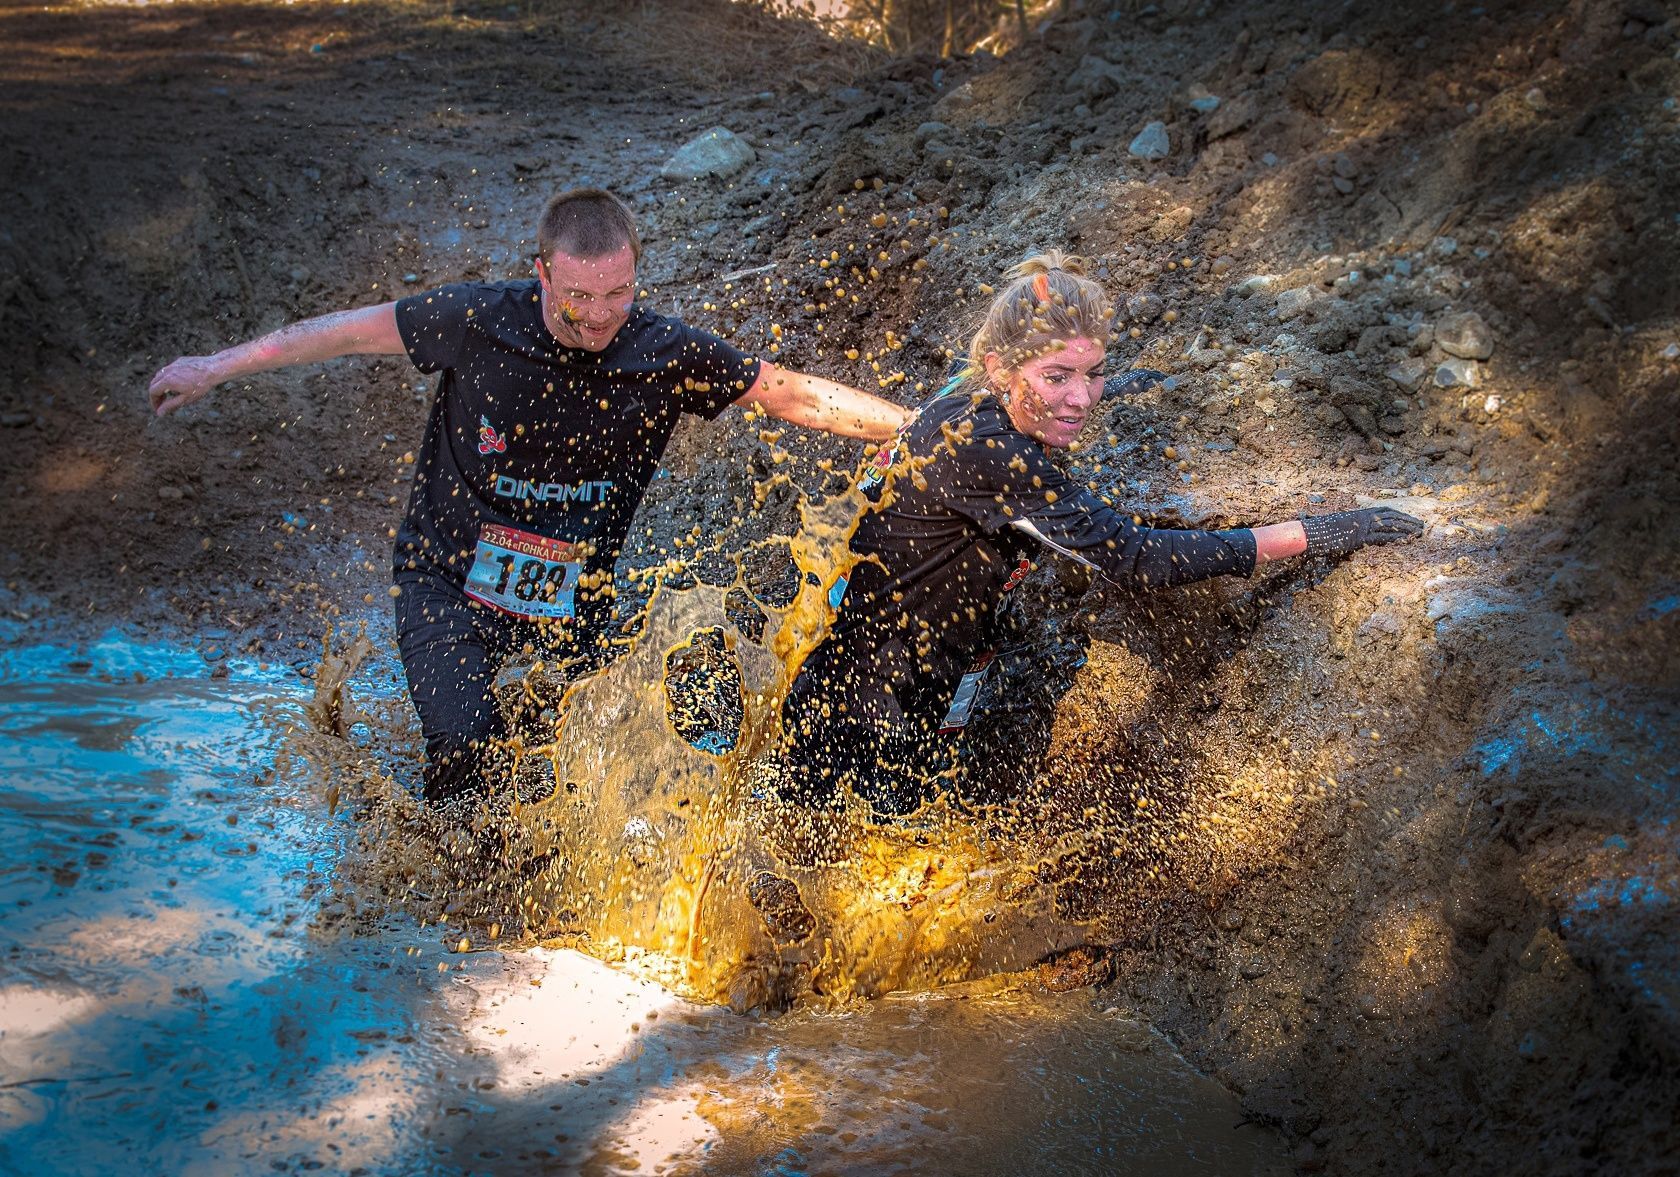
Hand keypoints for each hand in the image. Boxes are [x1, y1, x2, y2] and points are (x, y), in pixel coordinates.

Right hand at [148, 355, 225, 415]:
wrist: (213, 369)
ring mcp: (173, 364)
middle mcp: (167, 371)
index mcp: (167, 381)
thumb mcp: (186, 399)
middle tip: (162, 403)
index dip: (154, 402)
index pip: (152, 392)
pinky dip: (168, 377)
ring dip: (161, 385)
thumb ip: (171, 406)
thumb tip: (159, 413)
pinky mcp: (179, 361)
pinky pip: (169, 370)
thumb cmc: (201, 386)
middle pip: (154, 383)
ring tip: (168, 394)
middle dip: (156, 394)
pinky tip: (177, 384)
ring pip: (160, 375)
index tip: (158, 408)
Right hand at [1301, 507, 1424, 557]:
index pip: (1385, 511)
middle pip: (1392, 517)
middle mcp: (1364, 517)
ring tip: (1419, 532)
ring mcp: (1363, 526)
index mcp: (1360, 513)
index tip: (1410, 518)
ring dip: (1407, 529)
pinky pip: (1382, 537)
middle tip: (1421, 525)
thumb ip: (1351, 527)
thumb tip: (1356, 533)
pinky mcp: (1361, 537)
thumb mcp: (1340, 526)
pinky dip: (1396, 538)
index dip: (1400, 514)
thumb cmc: (1323, 531)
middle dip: (1408, 521)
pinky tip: (1406, 540)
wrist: (1313, 533)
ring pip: (1390, 525)